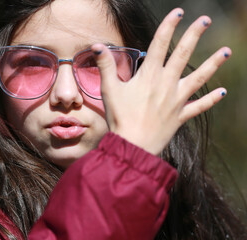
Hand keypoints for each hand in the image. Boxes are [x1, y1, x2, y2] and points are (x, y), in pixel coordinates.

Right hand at [92, 8, 230, 154]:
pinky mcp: (180, 116)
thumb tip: (96, 46)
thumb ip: (105, 66)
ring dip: (213, 63)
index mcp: (149, 75)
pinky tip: (222, 93)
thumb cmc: (119, 117)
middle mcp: (167, 84)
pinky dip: (210, 100)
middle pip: (183, 54)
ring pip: (199, 78)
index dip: (169, 26)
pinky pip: (198, 106)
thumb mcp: (109, 90)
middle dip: (194, 35)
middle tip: (205, 20)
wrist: (133, 145)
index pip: (160, 44)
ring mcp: (176, 100)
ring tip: (226, 51)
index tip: (178, 12)